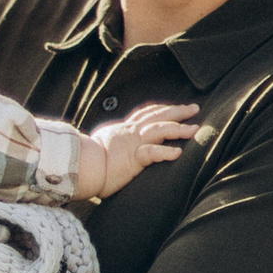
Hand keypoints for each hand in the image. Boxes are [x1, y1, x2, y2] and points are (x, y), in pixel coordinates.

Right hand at [76, 101, 200, 201]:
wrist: (77, 165)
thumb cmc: (87, 159)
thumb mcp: (101, 144)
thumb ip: (111, 142)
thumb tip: (110, 145)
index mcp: (123, 130)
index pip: (145, 114)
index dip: (161, 109)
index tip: (174, 107)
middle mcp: (130, 132)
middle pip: (158, 116)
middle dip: (177, 111)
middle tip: (194, 108)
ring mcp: (132, 144)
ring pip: (160, 130)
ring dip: (179, 128)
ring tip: (195, 129)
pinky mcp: (132, 158)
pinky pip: (152, 153)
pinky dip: (166, 152)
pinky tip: (178, 153)